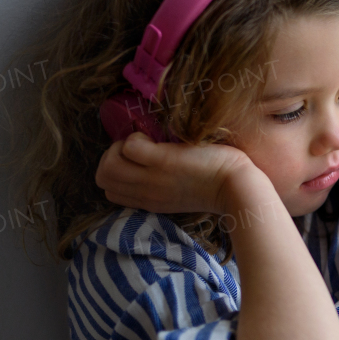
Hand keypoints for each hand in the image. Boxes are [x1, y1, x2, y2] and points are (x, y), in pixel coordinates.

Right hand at [96, 132, 254, 215]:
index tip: (135, 160)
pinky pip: (130, 147)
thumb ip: (161, 185)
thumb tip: (147, 162)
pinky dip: (136, 137)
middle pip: (102, 178)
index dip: (115, 170)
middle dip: (111, 156)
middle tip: (136, 148)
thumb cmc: (216, 185)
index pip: (109, 192)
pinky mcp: (164, 162)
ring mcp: (153, 179)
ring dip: (119, 147)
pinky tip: (155, 138)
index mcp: (149, 202)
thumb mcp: (179, 194)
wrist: (237, 188)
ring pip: (108, 165)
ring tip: (143, 142)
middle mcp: (147, 193)